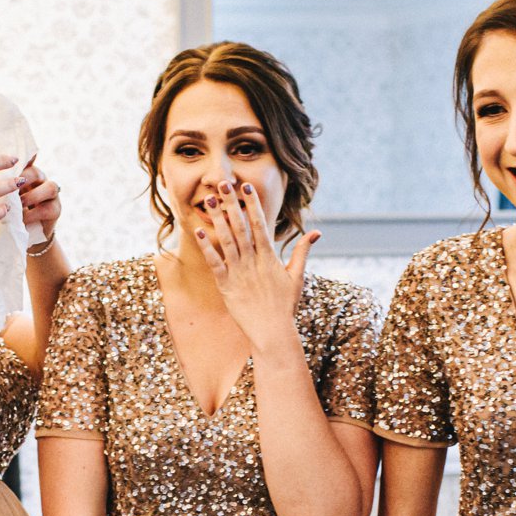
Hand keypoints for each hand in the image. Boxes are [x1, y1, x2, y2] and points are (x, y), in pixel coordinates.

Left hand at [16, 161, 60, 243]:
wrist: (26, 234)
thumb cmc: (10, 213)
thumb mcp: (2, 198)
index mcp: (26, 173)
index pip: (26, 160)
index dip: (24, 157)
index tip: (13, 157)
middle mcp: (40, 180)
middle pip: (36, 172)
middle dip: (23, 179)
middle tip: (10, 188)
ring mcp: (51, 194)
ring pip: (50, 188)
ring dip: (32, 196)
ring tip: (18, 206)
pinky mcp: (56, 210)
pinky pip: (47, 209)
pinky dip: (32, 215)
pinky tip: (21, 220)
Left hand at [190, 180, 315, 350]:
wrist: (272, 332)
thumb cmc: (285, 306)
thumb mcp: (297, 277)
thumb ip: (302, 252)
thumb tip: (316, 233)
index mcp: (269, 257)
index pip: (259, 224)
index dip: (251, 204)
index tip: (245, 188)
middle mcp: (253, 261)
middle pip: (240, 226)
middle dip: (231, 203)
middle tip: (222, 183)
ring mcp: (238, 272)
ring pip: (226, 239)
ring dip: (216, 218)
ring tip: (207, 199)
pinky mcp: (226, 285)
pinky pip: (214, 261)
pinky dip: (206, 246)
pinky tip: (198, 230)